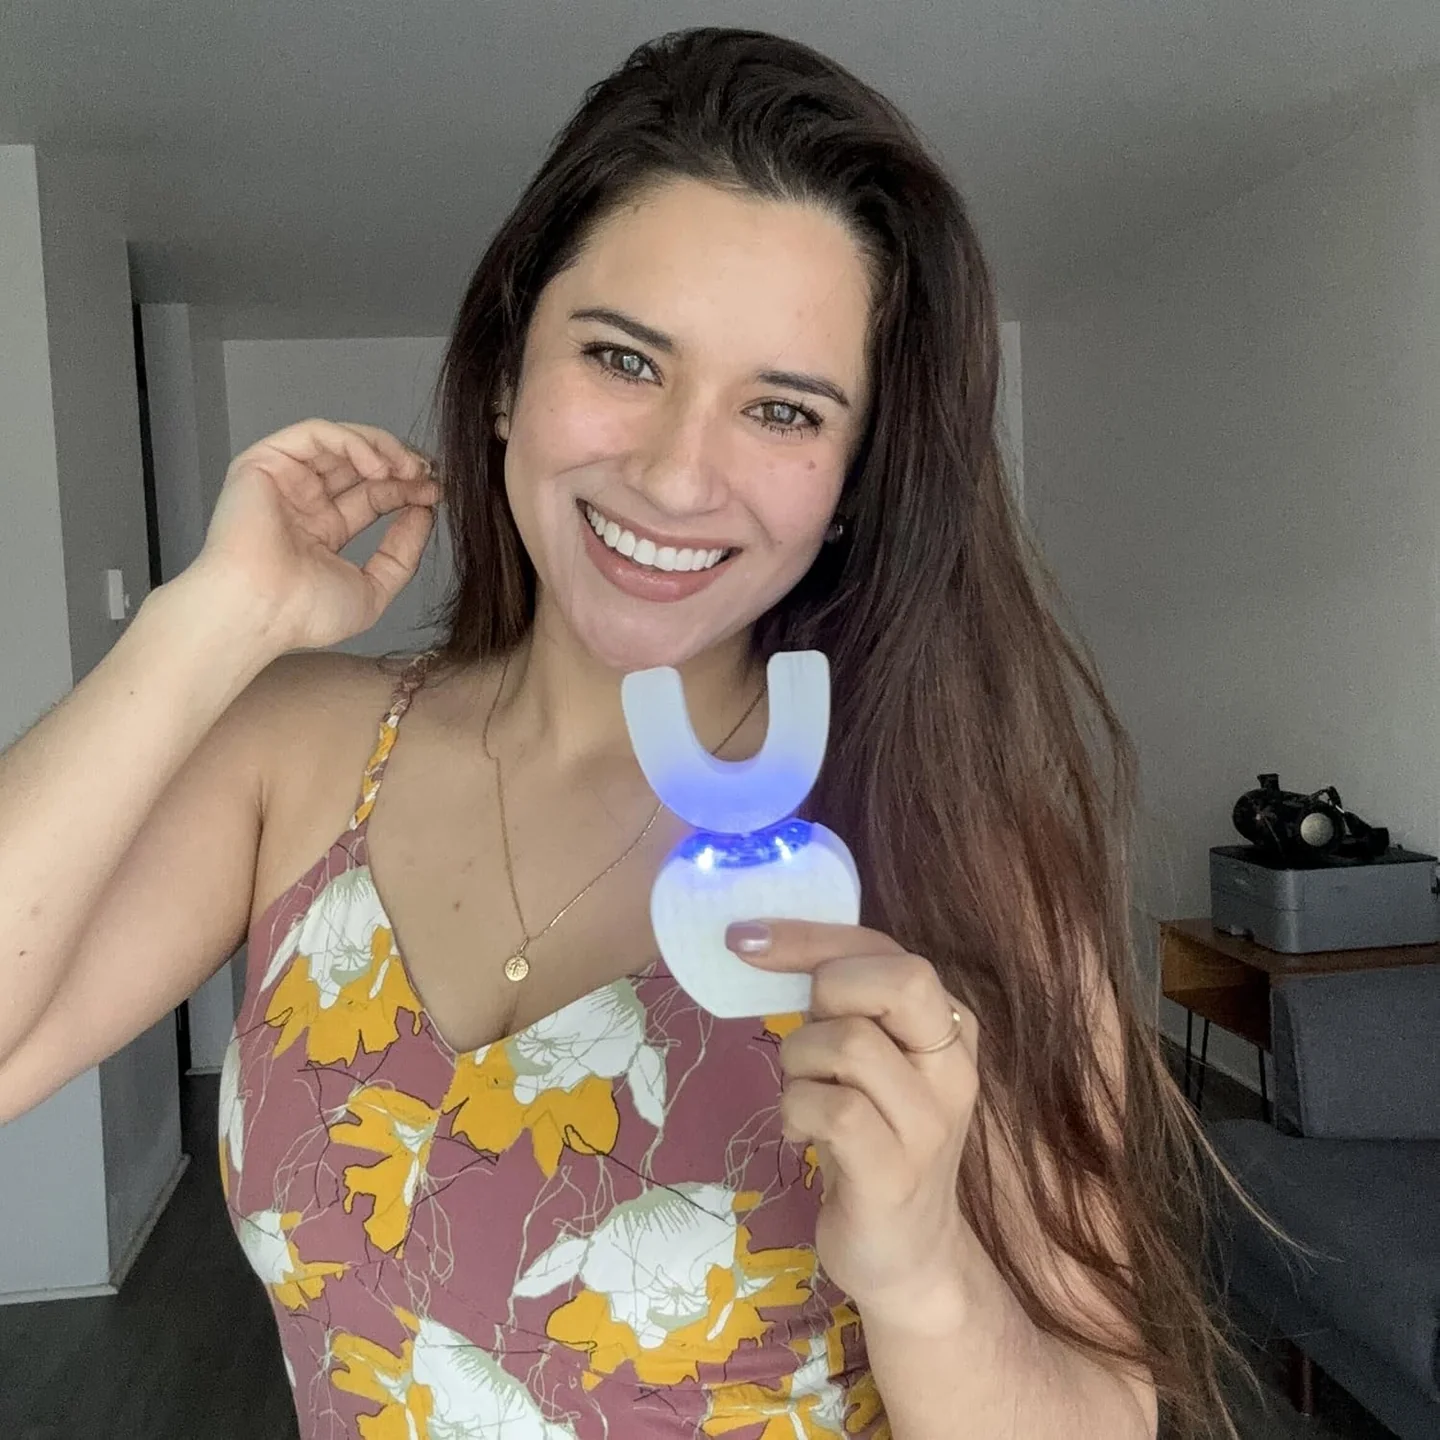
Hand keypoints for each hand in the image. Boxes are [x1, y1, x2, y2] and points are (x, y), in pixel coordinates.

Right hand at [191, 418, 441, 651]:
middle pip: (359, 465)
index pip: (373, 496)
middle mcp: (304, 502)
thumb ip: (401, 553)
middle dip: (399, 464)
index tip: (436, 493)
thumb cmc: (304, 613)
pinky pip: (315, 434)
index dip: (407, 489)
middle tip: (428, 473)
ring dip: (381, 448)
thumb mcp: (373, 587)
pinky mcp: (265, 462)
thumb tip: (423, 514)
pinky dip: (352, 441)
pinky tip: (377, 466)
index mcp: (324, 530)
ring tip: (408, 468)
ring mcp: (285, 480)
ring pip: (340, 442)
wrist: (261, 611)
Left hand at [726, 918, 979, 1326]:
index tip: (746, 937)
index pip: (887, 950)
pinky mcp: (895, 1174)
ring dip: (799, 1061)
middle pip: (901, 979)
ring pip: (851, 1043)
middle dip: (827, 989)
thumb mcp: (868, 1060)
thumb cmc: (874, 1139)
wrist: (908, 1255)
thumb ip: (843, 1005)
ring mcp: (930, 1124)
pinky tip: (800, 1133)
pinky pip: (833, 1110)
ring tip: (803, 1095)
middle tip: (805, 1034)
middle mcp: (953, 1067)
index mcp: (949, 1026)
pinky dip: (796, 1111)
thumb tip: (760, 939)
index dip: (813, 936)